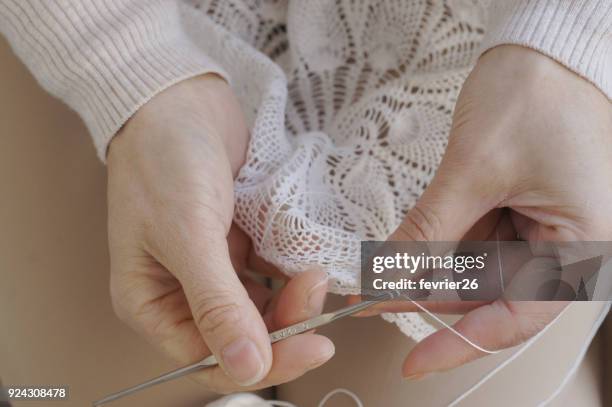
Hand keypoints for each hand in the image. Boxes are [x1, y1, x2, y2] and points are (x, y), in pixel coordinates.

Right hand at [107, 75, 333, 392]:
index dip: (262, 359)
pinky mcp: (240, 242)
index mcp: (151, 302)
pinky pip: (272, 273)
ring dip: (293, 298)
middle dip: (285, 324)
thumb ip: (217, 304)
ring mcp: (215, 267)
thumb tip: (248, 367)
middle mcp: (182, 292)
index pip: (208, 357)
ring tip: (314, 271)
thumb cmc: (164, 161)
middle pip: (242, 334)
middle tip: (315, 292)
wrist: (180, 99)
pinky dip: (293, 272)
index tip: (312, 345)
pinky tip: (309, 259)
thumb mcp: (186, 235)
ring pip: (263, 307)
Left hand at [357, 45, 611, 377]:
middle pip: (489, 294)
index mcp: (580, 247)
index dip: (460, 342)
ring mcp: (539, 227)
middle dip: (429, 297)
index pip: (517, 318)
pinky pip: (472, 241)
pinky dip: (437, 246)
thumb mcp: (474, 172)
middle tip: (376, 298)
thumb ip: (430, 231)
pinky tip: (405, 248)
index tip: (414, 360)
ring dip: (426, 271)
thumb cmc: (535, 97)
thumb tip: (387, 278)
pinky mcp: (516, 210)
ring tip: (379, 274)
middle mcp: (564, 246)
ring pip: (475, 270)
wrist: (544, 49)